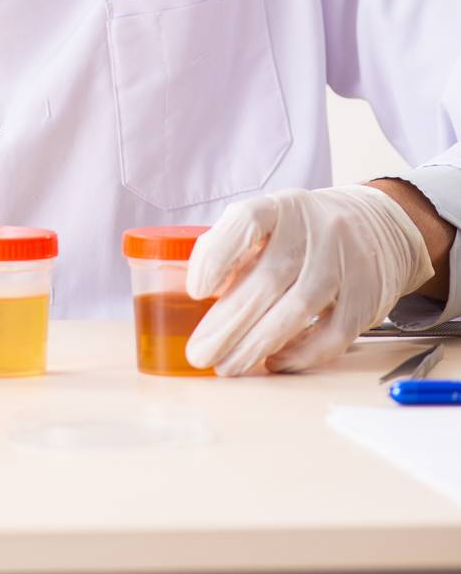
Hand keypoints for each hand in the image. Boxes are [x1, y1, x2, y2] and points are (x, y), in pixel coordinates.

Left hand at [184, 185, 433, 374]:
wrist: (376, 226)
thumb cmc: (303, 231)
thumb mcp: (268, 223)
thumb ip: (232, 248)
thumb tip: (199, 289)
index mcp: (281, 207)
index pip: (247, 221)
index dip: (218, 256)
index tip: (197, 292)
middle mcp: (314, 230)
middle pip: (268, 279)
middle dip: (228, 323)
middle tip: (200, 353)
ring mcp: (344, 263)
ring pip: (298, 309)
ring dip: (256, 344)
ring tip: (228, 366)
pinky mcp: (366, 297)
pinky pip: (332, 334)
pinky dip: (300, 354)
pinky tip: (273, 362)